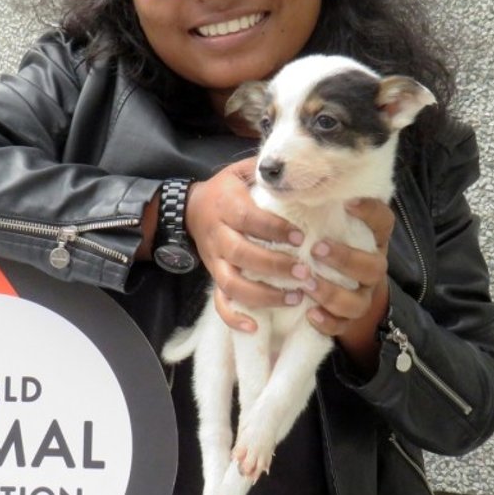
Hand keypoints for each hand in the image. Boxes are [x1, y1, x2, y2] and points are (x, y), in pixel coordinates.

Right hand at [185, 158, 303, 332]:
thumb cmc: (225, 191)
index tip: (300, 237)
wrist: (188, 208)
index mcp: (226, 206)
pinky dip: (234, 317)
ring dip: (263, 295)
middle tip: (305, 272)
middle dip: (275, 266)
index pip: (249, 219)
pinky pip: (219, 302)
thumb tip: (296, 167)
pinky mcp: (213, 277)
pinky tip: (255, 327)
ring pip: (232, 283)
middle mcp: (219, 236)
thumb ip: (264, 171)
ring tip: (295, 298)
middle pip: (242, 254)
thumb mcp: (239, 172)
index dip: (274, 229)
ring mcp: (215, 260)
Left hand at [296, 198, 393, 370]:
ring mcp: (362, 295)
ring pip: (358, 301)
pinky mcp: (347, 319)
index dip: (370, 212)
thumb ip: (317, 206)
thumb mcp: (326, 222)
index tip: (348, 202)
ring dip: (332, 292)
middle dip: (345, 258)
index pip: (383, 222)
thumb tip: (288, 181)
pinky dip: (327, 322)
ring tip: (308, 283)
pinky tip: (310, 313)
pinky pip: (342, 326)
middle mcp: (372, 267)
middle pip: (374, 266)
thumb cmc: (324, 241)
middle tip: (317, 249)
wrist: (339, 286)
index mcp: (372, 239)